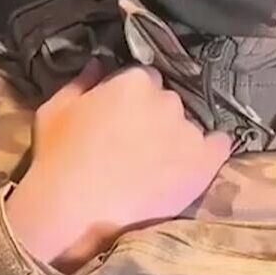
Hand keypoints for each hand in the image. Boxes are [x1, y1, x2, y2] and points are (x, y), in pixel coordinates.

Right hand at [6, 60, 232, 272]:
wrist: (72, 211)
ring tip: (157, 165)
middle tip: (137, 144)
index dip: (134, 100)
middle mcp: (167, 100)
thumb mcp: (55, 110)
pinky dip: (210, 151)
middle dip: (156, 118)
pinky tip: (194, 164)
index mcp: (134, 80)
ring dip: (177, 139)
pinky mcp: (204, 162)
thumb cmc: (57, 157)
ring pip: (189, 127)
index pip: (145, 79)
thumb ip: (81, 81)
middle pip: (169, 102)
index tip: (124, 118)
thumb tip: (98, 64)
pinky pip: (220, 145)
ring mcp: (188, 131)